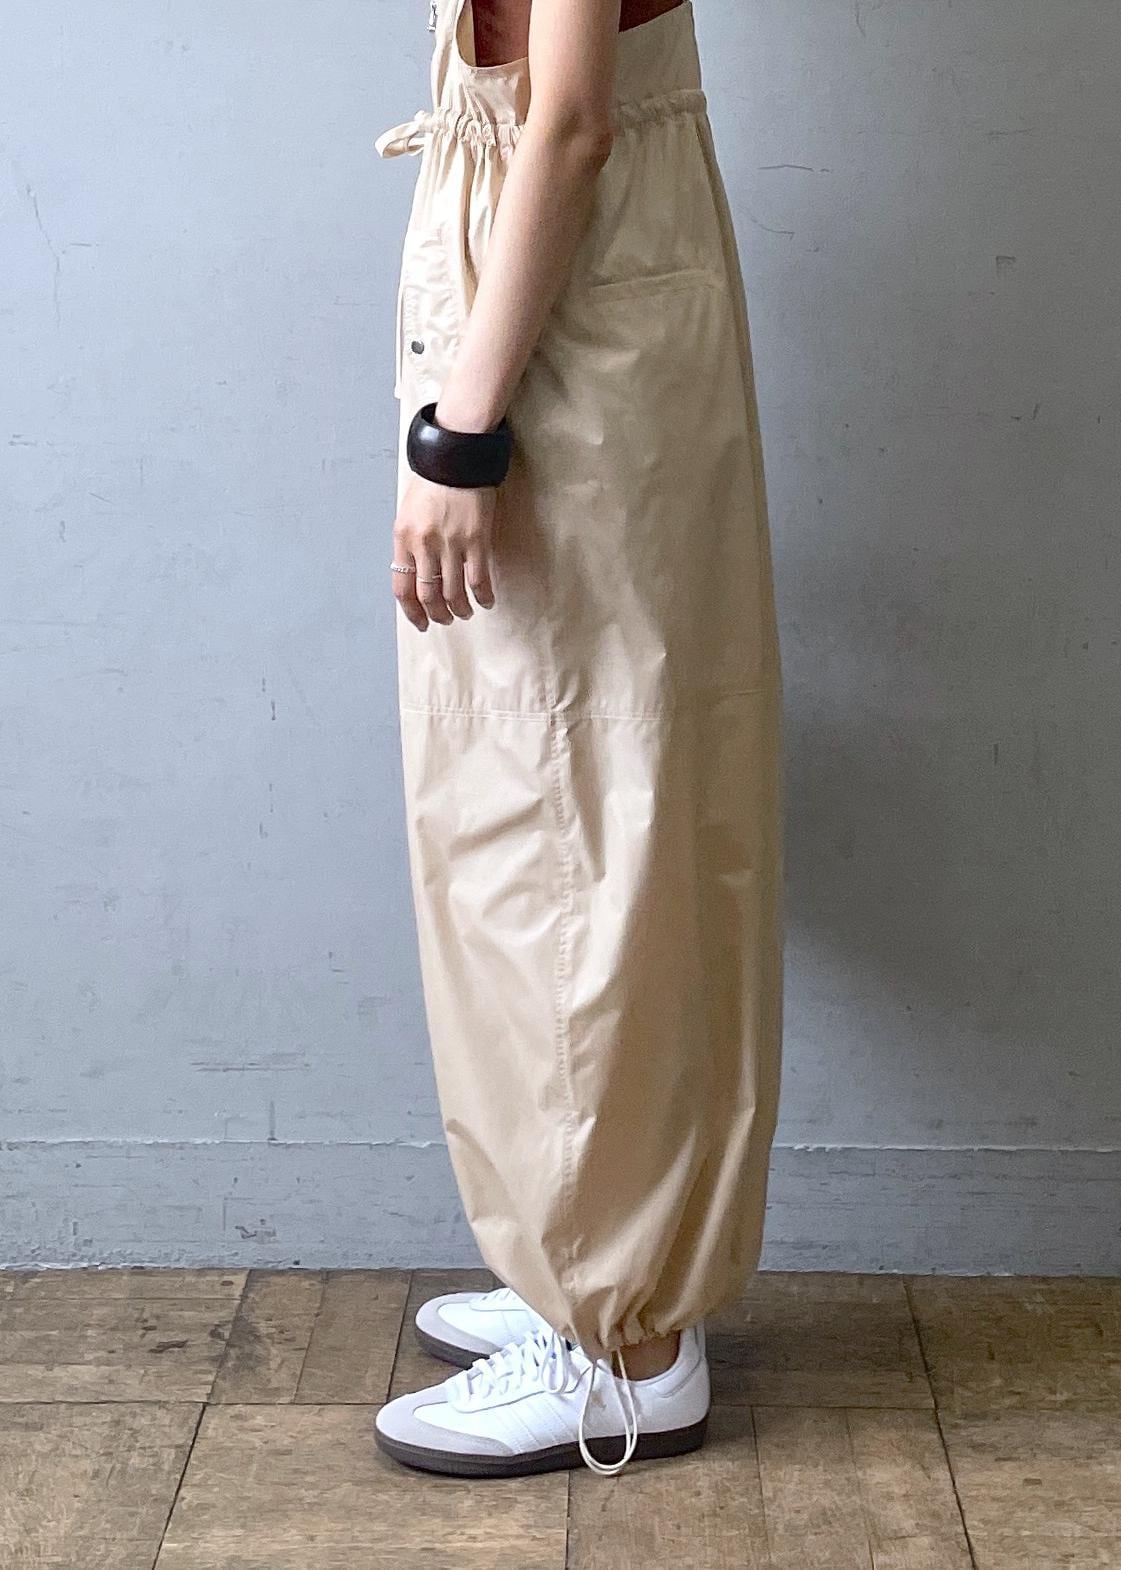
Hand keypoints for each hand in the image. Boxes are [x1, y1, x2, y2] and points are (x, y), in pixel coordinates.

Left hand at [391, 472, 497, 631]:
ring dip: (460, 610)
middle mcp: (425, 544)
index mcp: (404, 538)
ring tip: (464, 613)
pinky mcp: (476, 540)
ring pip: (453, 593)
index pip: (402, 588)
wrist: (457, 455)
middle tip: (445, 620)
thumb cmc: (433, 482)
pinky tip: (485, 601)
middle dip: (437, 615)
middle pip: (428, 595)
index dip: (412, 612)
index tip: (421, 622)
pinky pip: (478, 579)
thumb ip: (411, 544)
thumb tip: (417, 575)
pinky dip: (483, 597)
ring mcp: (451, 543)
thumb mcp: (409, 513)